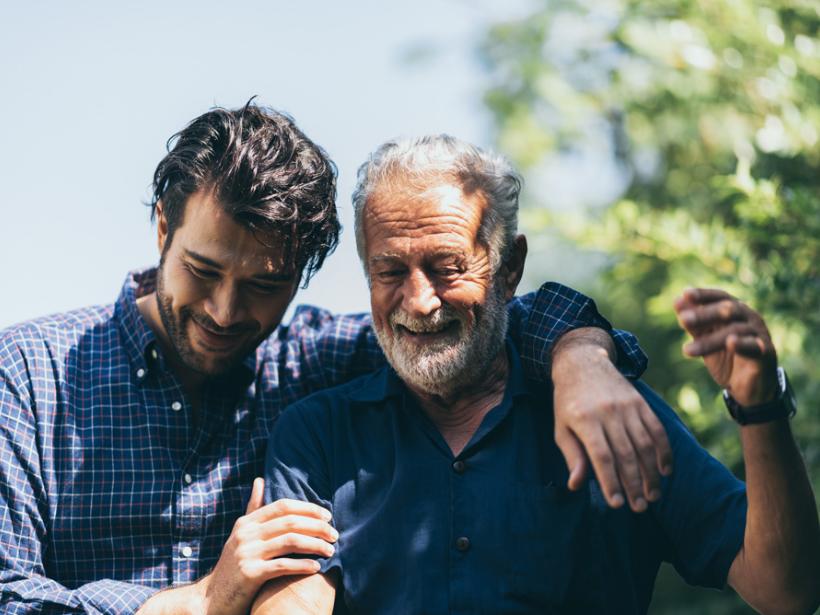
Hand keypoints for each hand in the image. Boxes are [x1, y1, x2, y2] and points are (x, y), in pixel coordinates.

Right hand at [195, 478, 336, 614]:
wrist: (210, 600)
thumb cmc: (233, 565)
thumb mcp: (241, 534)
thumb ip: (253, 509)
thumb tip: (260, 480)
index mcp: (246, 522)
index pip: (283, 506)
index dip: (308, 508)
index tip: (327, 516)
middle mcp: (246, 534)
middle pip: (290, 522)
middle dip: (317, 527)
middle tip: (335, 535)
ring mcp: (246, 553)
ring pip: (290, 541)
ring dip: (315, 545)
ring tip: (331, 550)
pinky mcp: (249, 574)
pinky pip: (282, 566)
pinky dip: (302, 565)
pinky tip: (316, 567)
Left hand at [552, 345, 672, 512]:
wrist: (583, 363)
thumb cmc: (569, 402)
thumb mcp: (561, 428)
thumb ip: (572, 456)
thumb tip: (576, 485)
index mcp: (584, 419)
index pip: (601, 456)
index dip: (611, 482)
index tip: (617, 504)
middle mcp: (608, 412)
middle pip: (626, 454)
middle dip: (634, 484)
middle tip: (639, 507)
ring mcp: (627, 406)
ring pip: (645, 445)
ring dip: (651, 474)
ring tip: (652, 496)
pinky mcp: (640, 403)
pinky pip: (657, 430)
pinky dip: (664, 452)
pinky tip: (665, 471)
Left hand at [674, 288, 777, 405]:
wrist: (749, 387)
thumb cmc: (726, 357)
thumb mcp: (706, 340)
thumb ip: (694, 324)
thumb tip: (677, 302)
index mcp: (736, 311)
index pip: (720, 297)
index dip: (704, 295)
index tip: (685, 294)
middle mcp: (750, 318)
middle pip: (728, 309)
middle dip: (704, 314)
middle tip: (682, 320)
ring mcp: (759, 334)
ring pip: (735, 330)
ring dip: (710, 340)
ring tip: (687, 350)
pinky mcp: (766, 353)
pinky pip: (754, 346)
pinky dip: (741, 343)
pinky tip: (730, 343)